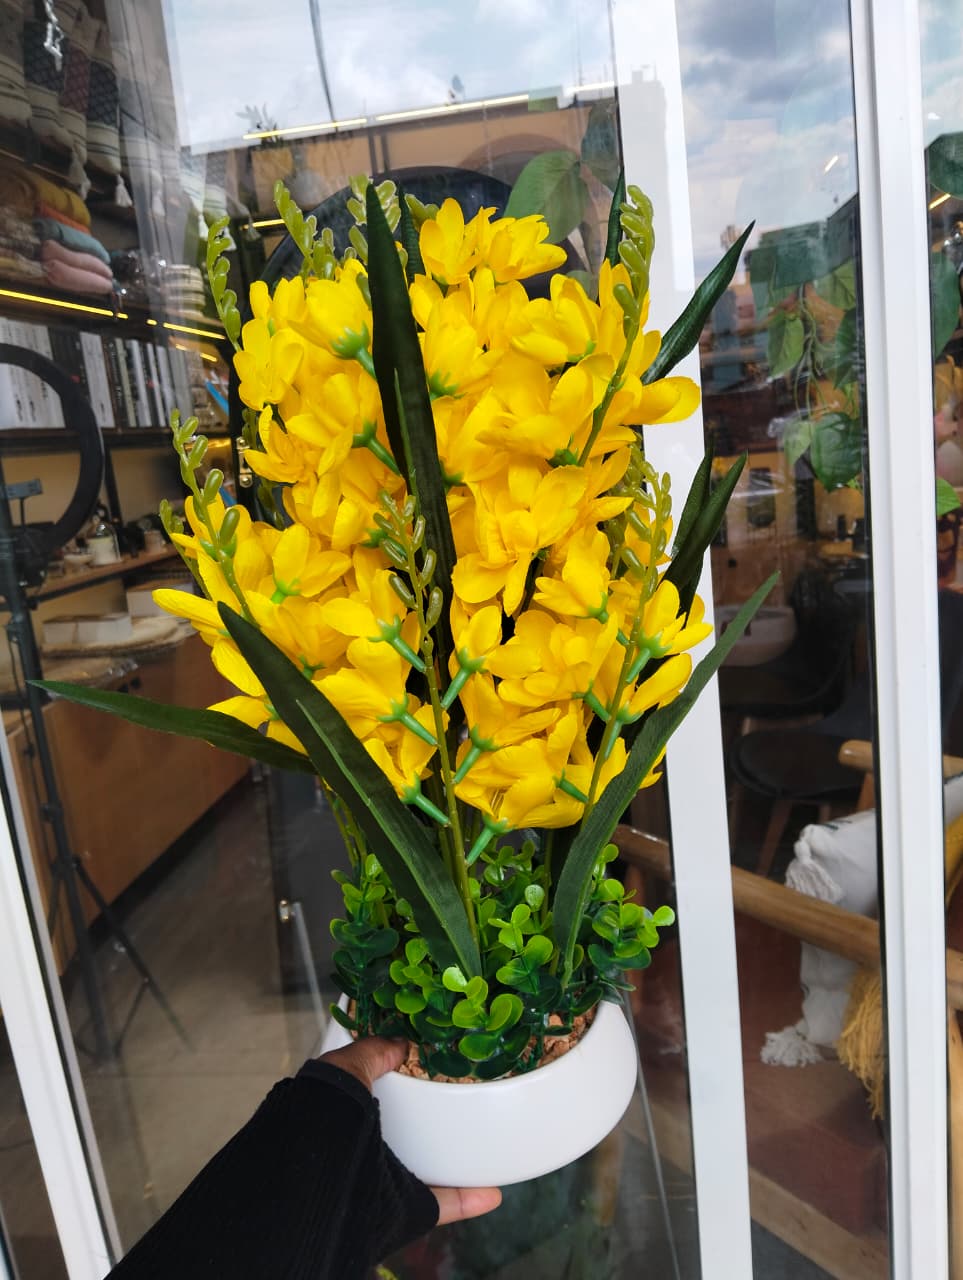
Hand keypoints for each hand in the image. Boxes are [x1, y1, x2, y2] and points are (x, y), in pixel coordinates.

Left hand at [319, 1036, 502, 1224]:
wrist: (314, 1180)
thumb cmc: (320, 1119)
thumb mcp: (342, 1069)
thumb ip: (370, 1052)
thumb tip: (400, 1044)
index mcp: (343, 1117)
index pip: (371, 1097)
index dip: (396, 1083)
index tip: (427, 1070)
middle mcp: (361, 1150)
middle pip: (401, 1134)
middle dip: (427, 1123)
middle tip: (460, 1103)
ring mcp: (384, 1182)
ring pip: (424, 1171)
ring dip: (454, 1162)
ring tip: (484, 1144)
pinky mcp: (403, 1209)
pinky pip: (440, 1205)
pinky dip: (466, 1200)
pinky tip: (492, 1192)